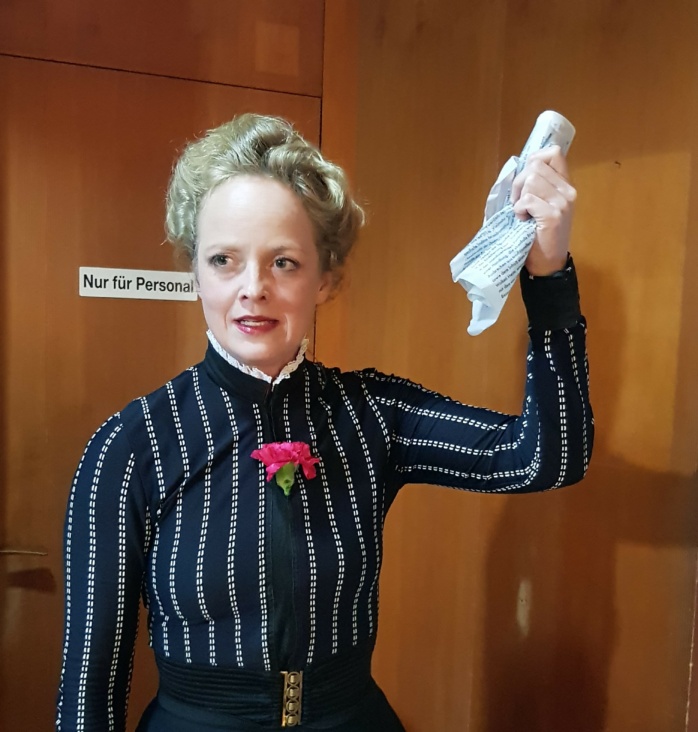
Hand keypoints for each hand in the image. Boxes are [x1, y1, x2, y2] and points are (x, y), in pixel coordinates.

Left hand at [511, 145, 575, 275]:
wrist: (548, 263)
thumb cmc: (539, 233)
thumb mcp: (542, 203)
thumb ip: (538, 184)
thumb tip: (523, 166)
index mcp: (566, 185)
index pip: (554, 153)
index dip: (534, 161)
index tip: (526, 180)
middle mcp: (568, 190)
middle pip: (536, 165)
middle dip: (519, 183)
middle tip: (519, 203)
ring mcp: (563, 203)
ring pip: (530, 181)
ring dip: (519, 198)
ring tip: (524, 213)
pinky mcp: (553, 215)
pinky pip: (527, 200)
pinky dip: (519, 210)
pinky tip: (524, 221)